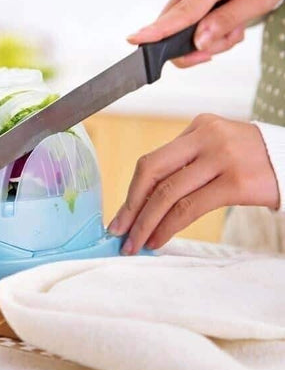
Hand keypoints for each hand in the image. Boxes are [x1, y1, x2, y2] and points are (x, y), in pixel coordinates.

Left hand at [108, 114, 279, 254]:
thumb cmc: (253, 162)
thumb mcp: (217, 150)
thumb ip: (185, 165)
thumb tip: (144, 201)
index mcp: (198, 127)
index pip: (153, 161)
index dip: (132, 191)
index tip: (121, 215)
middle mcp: (206, 137)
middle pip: (152, 171)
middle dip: (130, 206)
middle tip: (117, 231)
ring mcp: (221, 157)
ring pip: (168, 193)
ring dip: (146, 222)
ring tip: (135, 243)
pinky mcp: (236, 182)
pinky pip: (190, 207)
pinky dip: (169, 227)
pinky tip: (158, 240)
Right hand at [128, 0, 284, 67]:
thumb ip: (227, 20)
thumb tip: (198, 42)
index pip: (184, 11)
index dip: (160, 29)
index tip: (137, 39)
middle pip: (178, 23)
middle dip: (196, 44)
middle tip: (227, 41)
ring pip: (179, 25)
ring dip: (203, 37)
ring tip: (231, 28)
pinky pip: (183, 20)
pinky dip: (200, 29)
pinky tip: (219, 22)